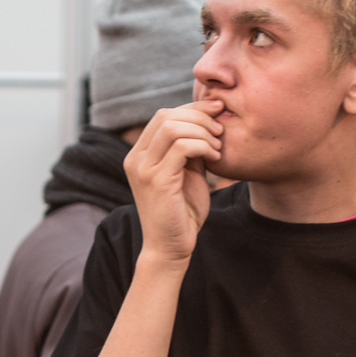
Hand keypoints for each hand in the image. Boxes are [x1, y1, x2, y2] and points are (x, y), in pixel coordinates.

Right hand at [125, 101, 224, 265]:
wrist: (171, 247)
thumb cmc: (182, 211)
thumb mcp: (186, 172)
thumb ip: (189, 147)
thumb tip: (206, 118)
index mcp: (139, 154)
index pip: (163, 115)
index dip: (192, 109)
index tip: (216, 113)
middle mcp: (135, 158)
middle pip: (166, 116)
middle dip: (199, 118)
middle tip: (220, 132)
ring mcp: (142, 169)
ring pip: (173, 127)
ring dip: (202, 132)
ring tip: (217, 147)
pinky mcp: (156, 181)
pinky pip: (182, 147)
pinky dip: (203, 146)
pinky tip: (214, 158)